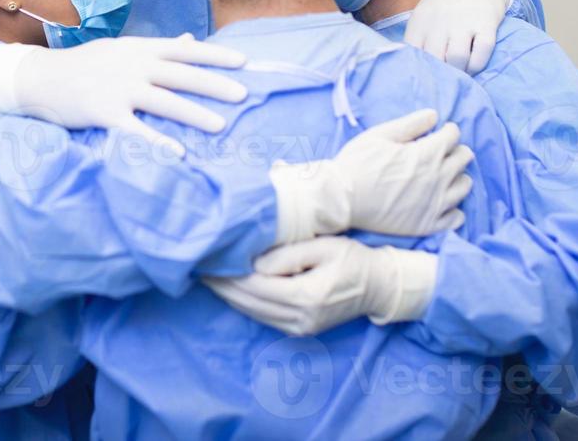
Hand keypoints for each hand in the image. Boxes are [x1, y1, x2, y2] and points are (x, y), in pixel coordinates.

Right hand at [0, 35, 246, 156]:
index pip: (184, 49)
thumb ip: (155, 49)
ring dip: (194, 113)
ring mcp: (118, 89)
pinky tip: (178, 153)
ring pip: (164, 101)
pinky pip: (136, 130)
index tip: (243, 62)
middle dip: (214, 84)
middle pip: (181, 74)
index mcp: (138, 49)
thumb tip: (188, 40)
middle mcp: (132, 66)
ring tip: (220, 125)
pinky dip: (158, 141)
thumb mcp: (120, 49)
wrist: (40, 78)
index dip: (214, 55)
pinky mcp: (104, 113)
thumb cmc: (84, 65)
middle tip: (243, 95)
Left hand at [205, 236, 438, 334]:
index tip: (208, 260)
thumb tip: (254, 263)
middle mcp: (301, 318)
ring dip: (230, 296)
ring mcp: (301, 328)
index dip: (229, 275)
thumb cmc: (353, 259)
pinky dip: (245, 304)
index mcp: (307, 296)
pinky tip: (232, 290)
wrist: (378, 286)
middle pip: (250, 303)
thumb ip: (288, 255)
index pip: (256, 287)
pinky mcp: (301, 330)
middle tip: (199, 268)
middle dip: (222, 286)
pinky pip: (264, 317)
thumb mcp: (324, 247)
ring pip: (254, 313)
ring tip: (209, 277)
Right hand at [269, 109, 472, 241]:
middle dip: (454, 150)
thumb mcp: (379, 135)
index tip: (438, 134)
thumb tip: (434, 115)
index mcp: (427, 154)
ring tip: (442, 176)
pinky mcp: (429, 225)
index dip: (446, 131)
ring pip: (464, 186)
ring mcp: (436, 204)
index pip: (453, 136)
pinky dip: (454, 208)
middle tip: (440, 153)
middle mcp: (438, 178)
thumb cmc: (357, 163)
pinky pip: (457, 217)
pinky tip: (440, 202)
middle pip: (464, 158)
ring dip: (457, 177)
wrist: (341, 200)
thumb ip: (410, 124)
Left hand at [404, 0, 512, 73]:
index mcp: (420, 21)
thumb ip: (416, 40)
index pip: (412, 53)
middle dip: (439, 75)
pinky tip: (473, 66)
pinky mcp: (486, 24)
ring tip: (460, 74)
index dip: (418, 70)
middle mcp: (440, 22)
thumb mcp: (422, 17)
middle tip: (444, 80)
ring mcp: (464, 22)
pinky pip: (482, 52)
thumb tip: (410, 70)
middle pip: (434, 58)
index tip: (424, 79)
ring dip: (459, 72)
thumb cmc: (443, 6)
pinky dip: (477, 65)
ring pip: (457, 58)